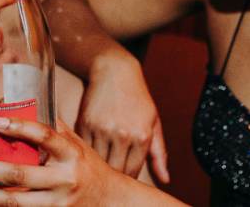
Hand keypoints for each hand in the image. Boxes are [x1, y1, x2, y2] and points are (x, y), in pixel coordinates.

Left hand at [0, 118, 125, 206]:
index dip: (19, 127)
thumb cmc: (87, 167)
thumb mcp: (75, 143)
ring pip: (13, 201)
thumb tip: (17, 101)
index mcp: (70, 153)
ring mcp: (56, 204)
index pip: (44, 136)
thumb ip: (50, 126)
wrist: (111, 201)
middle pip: (19, 174)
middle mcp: (64, 179)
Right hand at [76, 53, 169, 182]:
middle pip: (115, 170)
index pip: (133, 171)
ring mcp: (102, 129)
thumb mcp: (154, 122)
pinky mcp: (84, 123)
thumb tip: (165, 179)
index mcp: (142, 136)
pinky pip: (84, 148)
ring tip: (101, 161)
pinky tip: (91, 149)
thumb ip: (159, 154)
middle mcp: (122, 134)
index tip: (125, 177)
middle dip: (113, 174)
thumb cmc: (137, 97)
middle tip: (111, 173)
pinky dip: (87, 152)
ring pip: (98, 161)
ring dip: (99, 164)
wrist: (114, 71)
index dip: (128, 177)